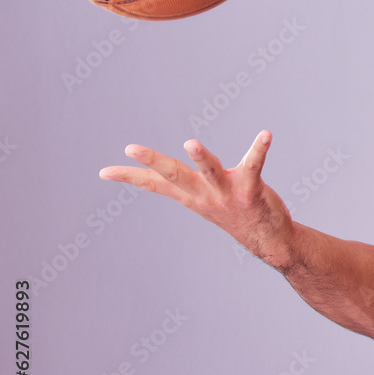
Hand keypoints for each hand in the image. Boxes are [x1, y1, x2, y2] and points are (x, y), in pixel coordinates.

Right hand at [99, 130, 296, 269]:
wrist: (268, 240)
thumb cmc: (234, 213)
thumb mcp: (203, 199)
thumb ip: (186, 184)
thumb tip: (167, 175)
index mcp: (191, 195)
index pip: (155, 184)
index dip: (130, 177)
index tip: (104, 171)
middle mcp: (204, 194)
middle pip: (174, 174)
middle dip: (152, 160)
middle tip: (131, 147)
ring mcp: (226, 193)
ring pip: (210, 171)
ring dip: (200, 157)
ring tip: (191, 143)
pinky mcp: (250, 189)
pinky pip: (254, 165)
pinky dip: (259, 149)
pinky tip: (266, 135)